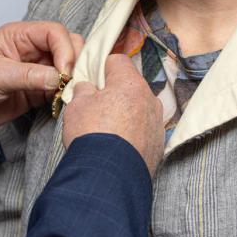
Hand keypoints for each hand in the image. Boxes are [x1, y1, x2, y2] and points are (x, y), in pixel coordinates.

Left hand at [0, 21, 83, 130]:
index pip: (54, 33)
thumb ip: (28, 75)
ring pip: (68, 68)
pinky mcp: (38, 91)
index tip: (65, 71)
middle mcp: (32, 50)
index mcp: (20, 36)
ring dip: (72, 79)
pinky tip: (62, 102)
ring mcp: (36, 70)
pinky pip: (60, 89)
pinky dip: (66, 94)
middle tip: (70, 82)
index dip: (65, 49)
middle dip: (73, 63)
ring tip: (68, 93)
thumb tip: (59, 78)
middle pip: (67, 47)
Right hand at [62, 54, 163, 175]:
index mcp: (130, 83)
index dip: (102, 68)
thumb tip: (88, 88)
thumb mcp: (77, 105)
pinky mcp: (159, 144)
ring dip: (126, 113)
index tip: (93, 81)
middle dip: (115, 93)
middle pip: (131, 86)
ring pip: (140, 108)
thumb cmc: (91, 134)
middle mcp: (150, 99)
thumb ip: (84, 90)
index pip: (118, 61)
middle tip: (97, 108)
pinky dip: (134, 133)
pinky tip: (118, 145)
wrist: (109, 176)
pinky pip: (145, 130)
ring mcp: (157, 122)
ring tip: (108, 130)